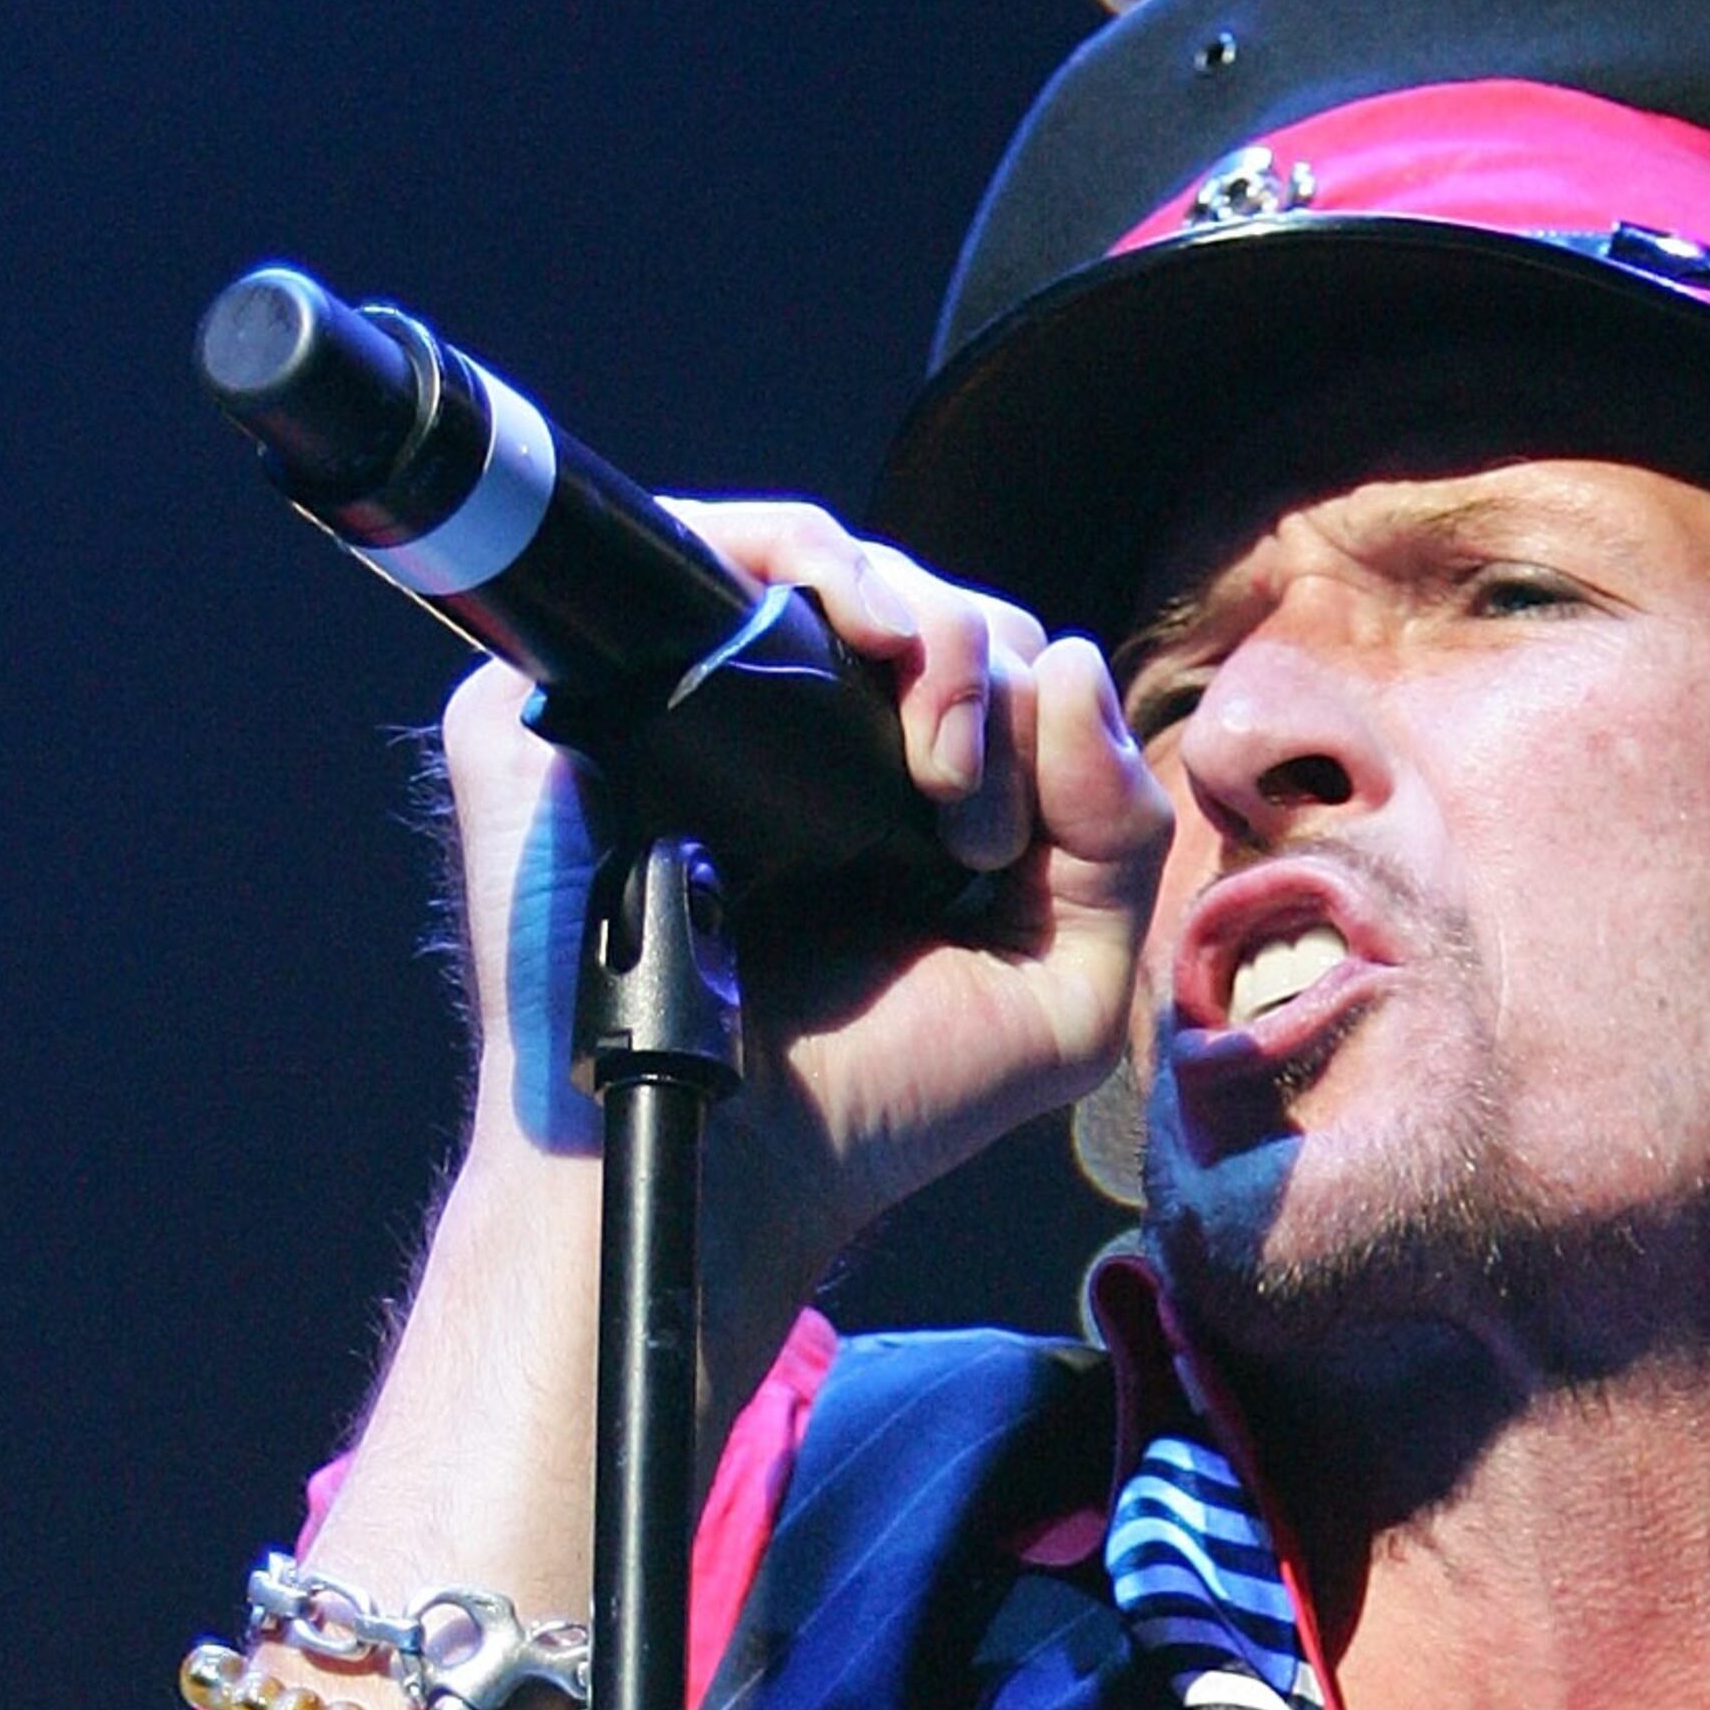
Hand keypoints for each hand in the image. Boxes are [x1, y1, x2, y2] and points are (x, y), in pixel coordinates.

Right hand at [430, 509, 1168, 1296]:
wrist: (733, 1165)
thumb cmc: (882, 1102)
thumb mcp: (1063, 994)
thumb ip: (1118, 838)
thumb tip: (1074, 666)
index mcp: (893, 787)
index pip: (989, 660)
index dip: (1033, 709)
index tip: (1005, 845)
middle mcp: (790, 728)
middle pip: (919, 596)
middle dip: (985, 674)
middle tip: (970, 822)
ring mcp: (681, 698)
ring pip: (822, 554)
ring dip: (919, 620)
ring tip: (935, 762)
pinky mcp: (590, 689)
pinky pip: (695, 544)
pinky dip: (789, 553)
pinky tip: (848, 635)